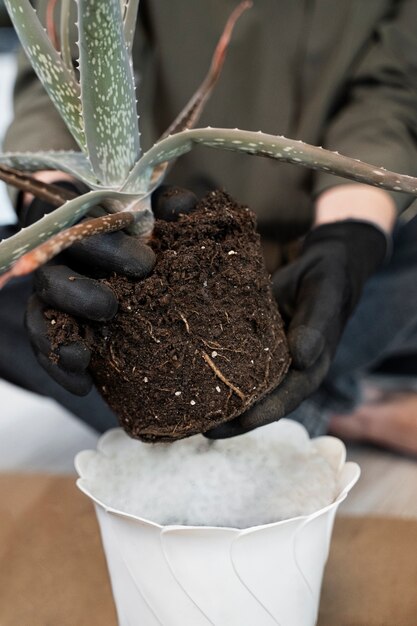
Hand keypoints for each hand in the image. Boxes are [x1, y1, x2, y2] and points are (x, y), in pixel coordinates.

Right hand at [25, 183, 196, 394]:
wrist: (96, 242)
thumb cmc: (128, 229)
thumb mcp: (148, 216)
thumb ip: (165, 208)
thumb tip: (184, 206)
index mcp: (83, 231)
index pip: (85, 234)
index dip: (111, 248)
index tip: (148, 265)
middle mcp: (60, 262)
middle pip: (56, 276)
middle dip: (82, 293)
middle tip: (112, 307)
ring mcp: (51, 295)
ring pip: (43, 312)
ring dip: (63, 334)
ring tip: (84, 352)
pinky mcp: (49, 325)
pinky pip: (44, 347)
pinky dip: (59, 367)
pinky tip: (83, 385)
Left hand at [205, 219, 388, 437]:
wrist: (321, 267)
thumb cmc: (327, 281)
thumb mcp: (324, 296)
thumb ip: (315, 325)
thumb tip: (302, 358)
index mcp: (310, 369)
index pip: (286, 399)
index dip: (263, 413)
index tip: (240, 422)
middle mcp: (288, 372)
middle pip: (259, 403)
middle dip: (231, 418)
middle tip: (201, 428)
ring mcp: (268, 361)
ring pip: (243, 389)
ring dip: (218, 403)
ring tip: (187, 414)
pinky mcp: (252, 346)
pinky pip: (233, 364)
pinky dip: (214, 373)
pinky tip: (188, 377)